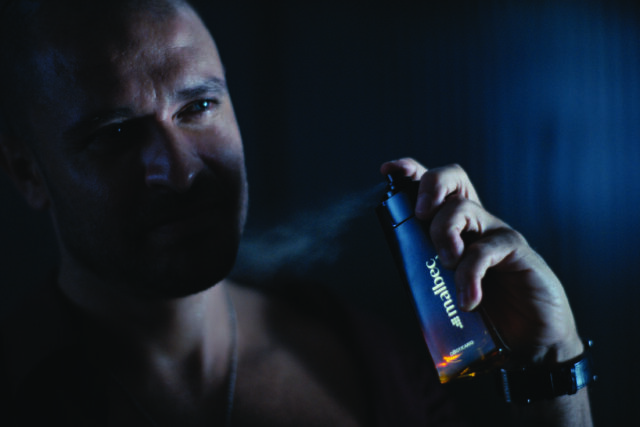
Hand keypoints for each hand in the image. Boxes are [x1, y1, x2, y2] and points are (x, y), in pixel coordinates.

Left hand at [380, 158, 582, 363]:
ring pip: (464, 209)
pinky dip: (469, 275)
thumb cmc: (485, 316)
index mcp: (456, 228)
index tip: (388, 170)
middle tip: (421, 215)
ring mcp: (497, 234)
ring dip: (444, 233)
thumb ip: (427, 273)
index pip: (435, 188)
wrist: (532, 344)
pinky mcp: (517, 252)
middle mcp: (476, 223)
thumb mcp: (445, 291)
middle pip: (453, 179)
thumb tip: (397, 261)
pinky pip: (484, 249)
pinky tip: (469, 300)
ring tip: (446, 264)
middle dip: (430, 186)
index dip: (412, 172)